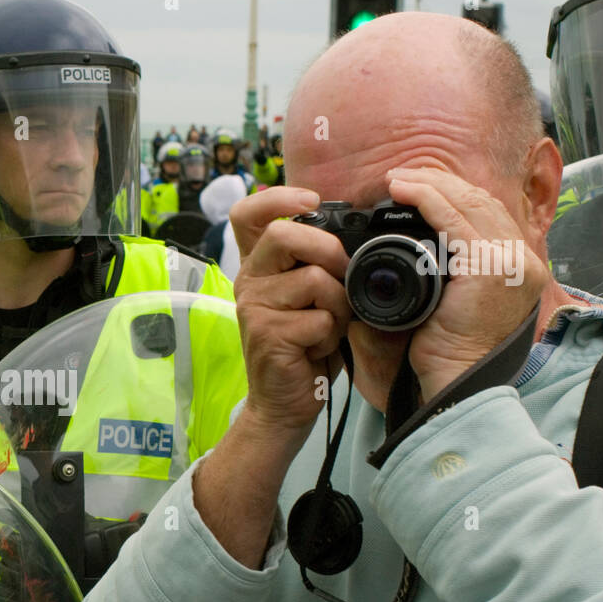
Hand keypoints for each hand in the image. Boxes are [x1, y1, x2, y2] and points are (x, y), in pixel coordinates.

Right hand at [229, 185, 352, 438]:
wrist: (284, 404)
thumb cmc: (304, 347)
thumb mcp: (308, 297)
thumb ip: (316, 263)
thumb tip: (354, 234)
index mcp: (258, 266)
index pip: (247, 214)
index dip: (278, 197)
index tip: (312, 200)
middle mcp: (248, 281)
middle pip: (285, 233)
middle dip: (328, 250)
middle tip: (341, 276)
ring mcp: (253, 308)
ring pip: (314, 279)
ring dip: (338, 306)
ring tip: (328, 328)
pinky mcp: (267, 335)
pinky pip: (319, 318)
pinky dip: (331, 335)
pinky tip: (318, 350)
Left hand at [385, 167, 550, 401]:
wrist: (457, 384)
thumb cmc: (450, 354)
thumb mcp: (458, 306)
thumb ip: (455, 274)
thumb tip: (424, 248)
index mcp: (520, 268)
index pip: (488, 215)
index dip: (454, 193)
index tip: (420, 185)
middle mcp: (524, 261)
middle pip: (481, 203)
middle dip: (440, 183)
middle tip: (402, 177)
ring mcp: (512, 263)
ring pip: (469, 205)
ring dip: (430, 186)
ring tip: (398, 180)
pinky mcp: (491, 268)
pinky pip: (454, 220)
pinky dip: (428, 201)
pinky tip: (406, 193)